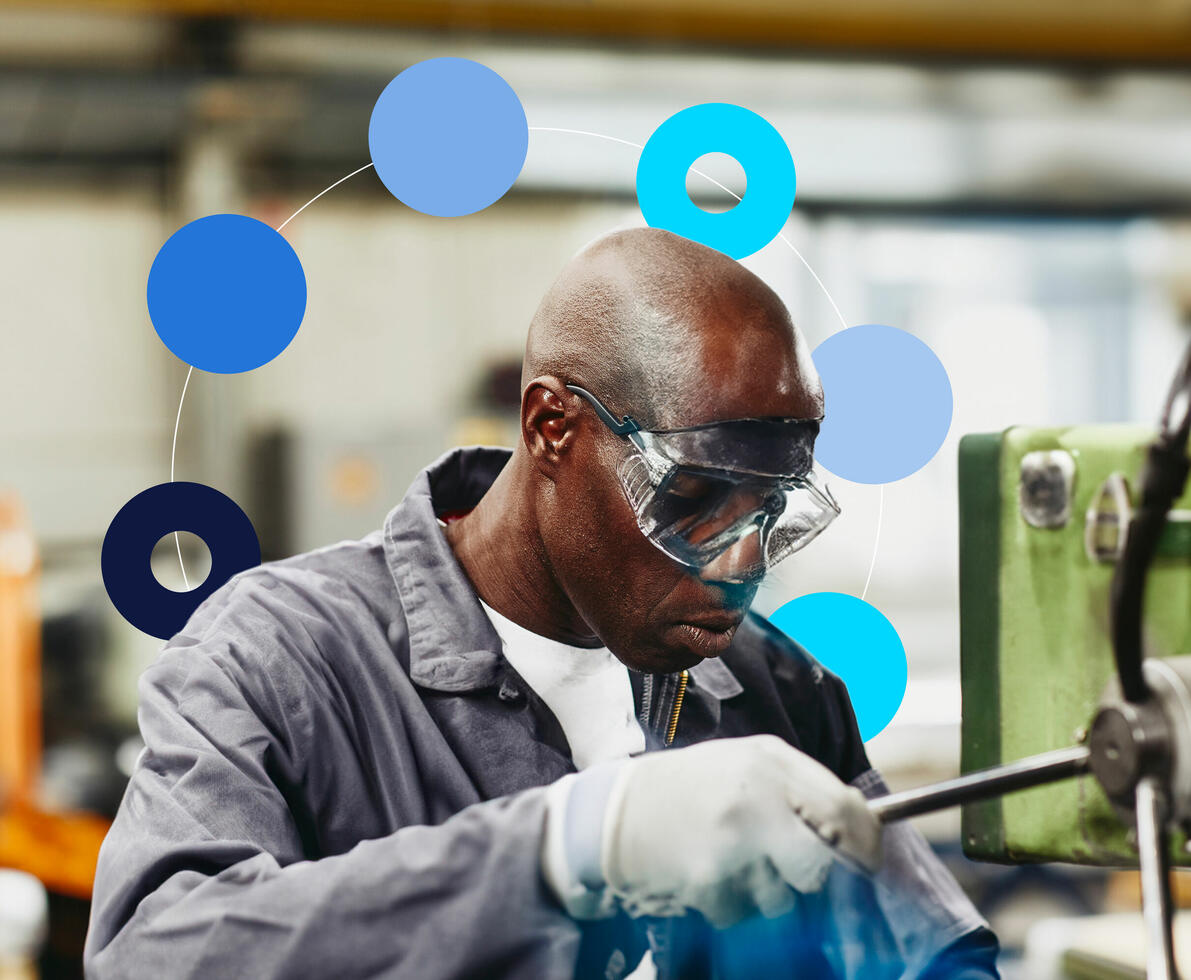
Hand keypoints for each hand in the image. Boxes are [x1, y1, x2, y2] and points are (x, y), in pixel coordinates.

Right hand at [598, 734, 880, 925]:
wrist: (613, 811)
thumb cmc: (687, 790)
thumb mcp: (744, 766)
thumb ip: (796, 789)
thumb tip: (858, 830)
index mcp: (770, 759)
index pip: (847, 806)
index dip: (864, 844)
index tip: (865, 862)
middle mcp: (757, 792)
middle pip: (822, 859)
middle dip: (814, 877)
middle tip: (794, 874)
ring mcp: (733, 835)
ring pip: (786, 896)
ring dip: (766, 894)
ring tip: (731, 865)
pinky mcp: (709, 875)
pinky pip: (745, 913)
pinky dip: (729, 905)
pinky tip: (705, 875)